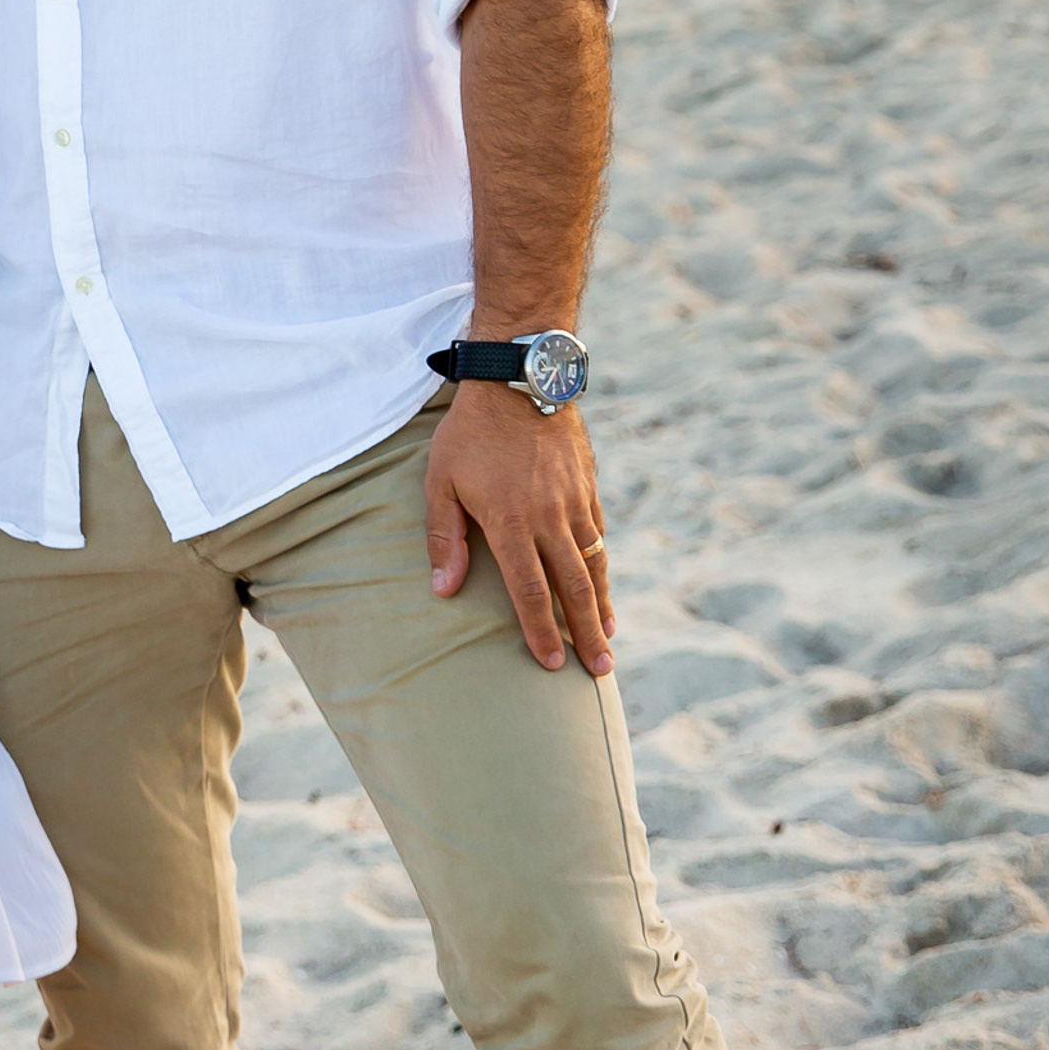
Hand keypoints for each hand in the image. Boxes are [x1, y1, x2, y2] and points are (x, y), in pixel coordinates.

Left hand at [424, 384, 613, 676]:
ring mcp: (573, 502)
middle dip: (586, 634)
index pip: (529, 591)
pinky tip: (603, 585)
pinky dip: (603, 566)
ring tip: (608, 638)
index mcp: (510, 523)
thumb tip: (444, 589)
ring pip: (593, 564)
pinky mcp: (587, 486)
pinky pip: (598, 534)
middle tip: (598, 671)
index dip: (540, 631)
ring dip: (601, 605)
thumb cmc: (469, 432)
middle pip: (572, 588)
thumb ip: (443, 537)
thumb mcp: (440, 481)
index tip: (550, 664)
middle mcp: (548, 518)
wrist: (518, 378)